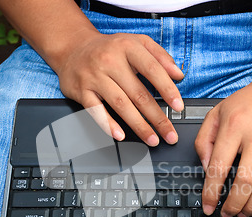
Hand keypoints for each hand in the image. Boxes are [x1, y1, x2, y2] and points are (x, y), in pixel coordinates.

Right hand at [56, 31, 184, 145]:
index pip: (152, 69)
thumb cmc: (109, 49)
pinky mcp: (81, 90)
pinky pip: (96, 110)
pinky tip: (120, 135)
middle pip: (138, 93)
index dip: (167, 89)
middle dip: (157, 117)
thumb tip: (178, 75)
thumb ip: (160, 56)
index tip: (178, 106)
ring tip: (152, 139)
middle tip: (169, 134)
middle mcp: (109, 61)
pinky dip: (108, 124)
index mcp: (127, 47)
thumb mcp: (136, 42)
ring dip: (139, 125)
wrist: (73, 48)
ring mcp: (94, 77)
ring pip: (120, 105)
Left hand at [195, 78, 251, 216]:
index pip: (219, 166)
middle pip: (245, 180)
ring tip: (243, 213)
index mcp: (234, 126)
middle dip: (233, 204)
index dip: (211, 192)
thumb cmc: (249, 102)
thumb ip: (204, 140)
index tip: (208, 206)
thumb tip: (207, 170)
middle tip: (227, 214)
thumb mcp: (217, 113)